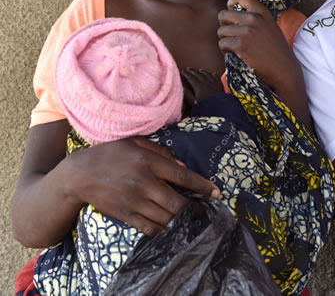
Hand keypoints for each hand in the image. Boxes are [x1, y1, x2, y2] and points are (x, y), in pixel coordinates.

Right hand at [67, 136, 220, 236]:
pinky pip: (150, 228)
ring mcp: (134, 201)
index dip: (203, 186)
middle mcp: (144, 182)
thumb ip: (162, 152)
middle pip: (177, 202)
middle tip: (202, 211)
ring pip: (166, 218)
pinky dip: (163, 230)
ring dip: (181, 221)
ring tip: (189, 220)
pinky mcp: (125, 214)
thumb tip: (182, 166)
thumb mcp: (137, 143)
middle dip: (194, 210)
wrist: (79, 175)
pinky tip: (171, 228)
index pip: (183, 177)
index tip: (217, 194)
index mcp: (149, 161)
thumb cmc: (111, 154)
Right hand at [181, 67, 223, 109]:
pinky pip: (216, 77)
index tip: (182, 71)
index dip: (186, 74)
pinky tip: (212, 73)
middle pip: (198, 74)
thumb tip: (182, 88)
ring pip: (207, 74)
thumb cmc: (206, 107)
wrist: (220, 109)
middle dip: (192, 71)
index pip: (191, 78)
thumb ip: (187, 94)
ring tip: (198, 70)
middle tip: (188, 69)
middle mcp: (206, 83)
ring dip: (201, 71)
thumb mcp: (194, 102)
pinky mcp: (219, 86)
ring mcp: (214, 83)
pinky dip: (212, 74)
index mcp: (199, 86)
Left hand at [217, 0, 312, 127]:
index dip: (230, 2)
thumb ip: (254, 17)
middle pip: (223, 14)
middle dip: (224, 26)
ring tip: (236, 48)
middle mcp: (254, 18)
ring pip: (221, 31)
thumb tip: (229, 12)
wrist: (284, 69)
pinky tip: (236, 55)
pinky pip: (222, 44)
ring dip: (224, 40)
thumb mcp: (269, 26)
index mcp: (261, 11)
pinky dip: (225, 51)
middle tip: (232, 36)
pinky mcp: (241, 45)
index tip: (231, 11)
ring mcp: (247, 31)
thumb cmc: (275, 50)